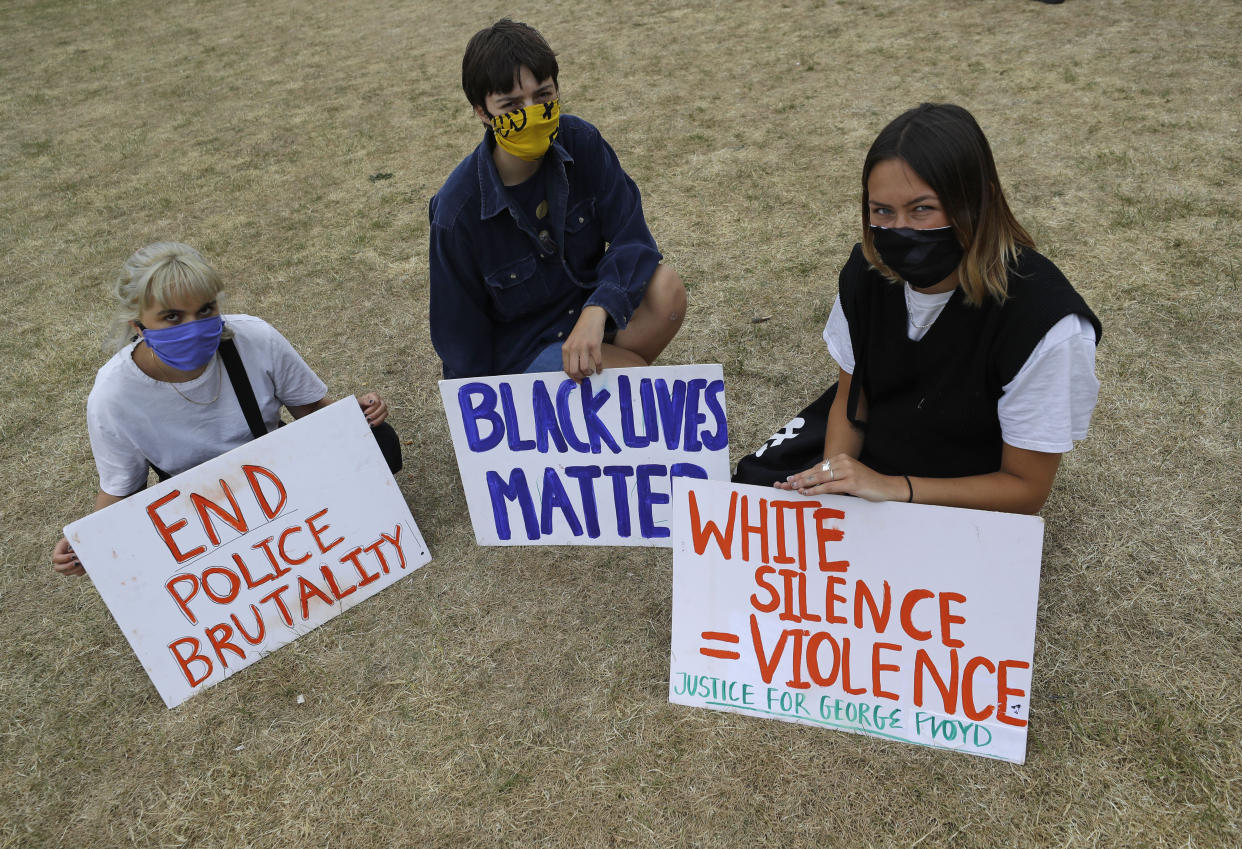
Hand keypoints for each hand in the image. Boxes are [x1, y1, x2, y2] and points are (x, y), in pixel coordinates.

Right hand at [52, 537, 84, 576]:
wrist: (87, 541)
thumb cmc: (80, 537)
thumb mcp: (75, 537)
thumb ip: (73, 541)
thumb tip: (74, 547)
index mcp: (59, 551)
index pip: (56, 558)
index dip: (64, 558)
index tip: (74, 555)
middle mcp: (60, 560)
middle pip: (58, 569)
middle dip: (68, 566)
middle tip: (78, 562)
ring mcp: (67, 566)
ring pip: (67, 573)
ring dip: (76, 569)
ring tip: (83, 562)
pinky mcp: (76, 569)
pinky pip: (77, 574)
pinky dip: (82, 570)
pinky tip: (87, 563)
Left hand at [358, 393, 387, 426]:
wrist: (355, 414)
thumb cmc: (356, 406)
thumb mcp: (358, 403)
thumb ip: (364, 401)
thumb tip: (372, 402)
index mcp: (373, 396)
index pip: (377, 401)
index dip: (372, 408)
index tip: (365, 413)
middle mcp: (380, 401)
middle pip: (383, 407)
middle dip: (375, 414)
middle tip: (367, 419)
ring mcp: (382, 408)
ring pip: (385, 413)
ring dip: (377, 419)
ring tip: (369, 423)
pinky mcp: (382, 415)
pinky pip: (383, 419)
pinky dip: (377, 422)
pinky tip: (371, 425)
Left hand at [562, 306, 608, 381]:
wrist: (591, 317)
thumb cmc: (581, 331)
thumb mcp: (571, 342)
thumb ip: (571, 354)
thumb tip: (574, 371)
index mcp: (566, 348)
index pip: (566, 368)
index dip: (572, 377)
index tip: (578, 380)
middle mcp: (573, 348)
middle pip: (574, 370)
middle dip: (580, 377)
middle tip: (585, 376)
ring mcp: (584, 347)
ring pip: (585, 368)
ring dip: (589, 373)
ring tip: (591, 371)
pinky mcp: (595, 345)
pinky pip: (597, 362)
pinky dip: (599, 368)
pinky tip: (600, 369)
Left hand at [773, 453, 908, 502]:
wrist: (886, 487)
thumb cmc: (866, 484)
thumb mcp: (848, 476)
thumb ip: (834, 476)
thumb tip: (814, 482)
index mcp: (841, 458)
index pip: (818, 466)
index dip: (803, 473)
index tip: (790, 479)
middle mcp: (843, 461)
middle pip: (817, 470)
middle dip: (800, 477)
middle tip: (786, 484)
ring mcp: (848, 471)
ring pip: (821, 477)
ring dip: (805, 483)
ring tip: (793, 488)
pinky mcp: (852, 482)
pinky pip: (829, 486)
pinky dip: (816, 489)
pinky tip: (806, 492)